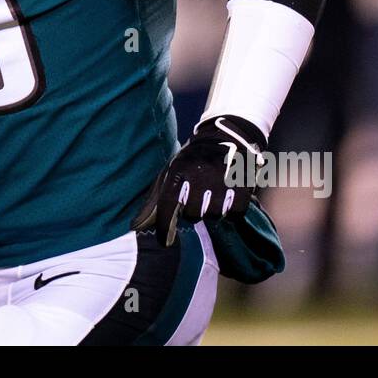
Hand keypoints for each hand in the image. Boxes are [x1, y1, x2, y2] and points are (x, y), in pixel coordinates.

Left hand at [130, 115, 267, 246]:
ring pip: (214, 215)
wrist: (226, 136)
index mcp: (178, 171)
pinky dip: (232, 210)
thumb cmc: (192, 161)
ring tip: (214, 194)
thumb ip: (154, 201)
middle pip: (194, 215)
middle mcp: (199, 176)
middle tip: (198, 198)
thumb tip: (135, 227)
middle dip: (195, 211)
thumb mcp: (170, 172)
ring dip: (214, 210)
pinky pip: (235, 214)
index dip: (164, 227)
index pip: (167, 206)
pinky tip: (229, 197)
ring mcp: (221, 181)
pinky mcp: (242, 186)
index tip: (165, 242)